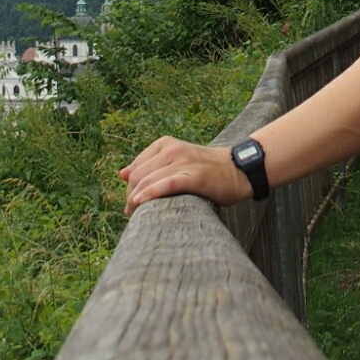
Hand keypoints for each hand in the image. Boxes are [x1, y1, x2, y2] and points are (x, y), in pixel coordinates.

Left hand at [119, 137, 248, 215]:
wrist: (238, 170)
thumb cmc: (205, 170)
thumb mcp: (175, 161)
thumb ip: (149, 166)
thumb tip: (121, 174)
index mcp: (165, 144)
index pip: (135, 167)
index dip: (129, 187)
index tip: (131, 203)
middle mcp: (172, 150)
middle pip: (139, 176)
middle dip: (130, 196)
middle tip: (131, 213)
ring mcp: (183, 161)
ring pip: (148, 180)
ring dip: (136, 200)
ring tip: (134, 215)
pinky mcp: (194, 175)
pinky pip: (166, 184)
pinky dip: (151, 193)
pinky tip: (140, 203)